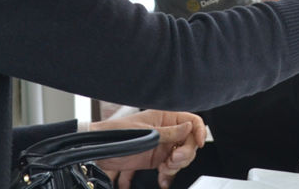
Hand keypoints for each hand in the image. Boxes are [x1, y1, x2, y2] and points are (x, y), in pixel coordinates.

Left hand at [92, 109, 206, 188]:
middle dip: (184, 154)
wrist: (98, 150)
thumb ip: (168, 132)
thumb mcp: (145, 133)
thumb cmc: (116, 134)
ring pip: (182, 157)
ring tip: (164, 169)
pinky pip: (170, 168)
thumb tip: (188, 127)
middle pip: (189, 142)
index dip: (199, 131)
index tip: (199, 143)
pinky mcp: (156, 160)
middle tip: (173, 160)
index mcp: (165, 118)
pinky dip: (168, 176)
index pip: (191, 121)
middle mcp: (166, 131)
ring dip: (176, 166)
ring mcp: (162, 146)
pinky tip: (163, 180)